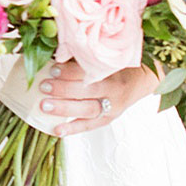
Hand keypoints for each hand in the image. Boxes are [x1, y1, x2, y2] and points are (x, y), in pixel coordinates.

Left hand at [35, 62, 156, 138]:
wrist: (141, 80)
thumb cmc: (119, 64)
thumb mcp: (107, 56)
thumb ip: (86, 57)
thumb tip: (55, 55)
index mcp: (115, 70)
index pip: (90, 71)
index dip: (71, 70)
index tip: (53, 68)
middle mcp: (114, 89)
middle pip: (88, 90)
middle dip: (64, 89)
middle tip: (44, 86)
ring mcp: (112, 106)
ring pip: (87, 109)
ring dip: (64, 108)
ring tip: (44, 106)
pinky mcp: (108, 119)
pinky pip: (89, 125)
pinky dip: (72, 128)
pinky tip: (56, 130)